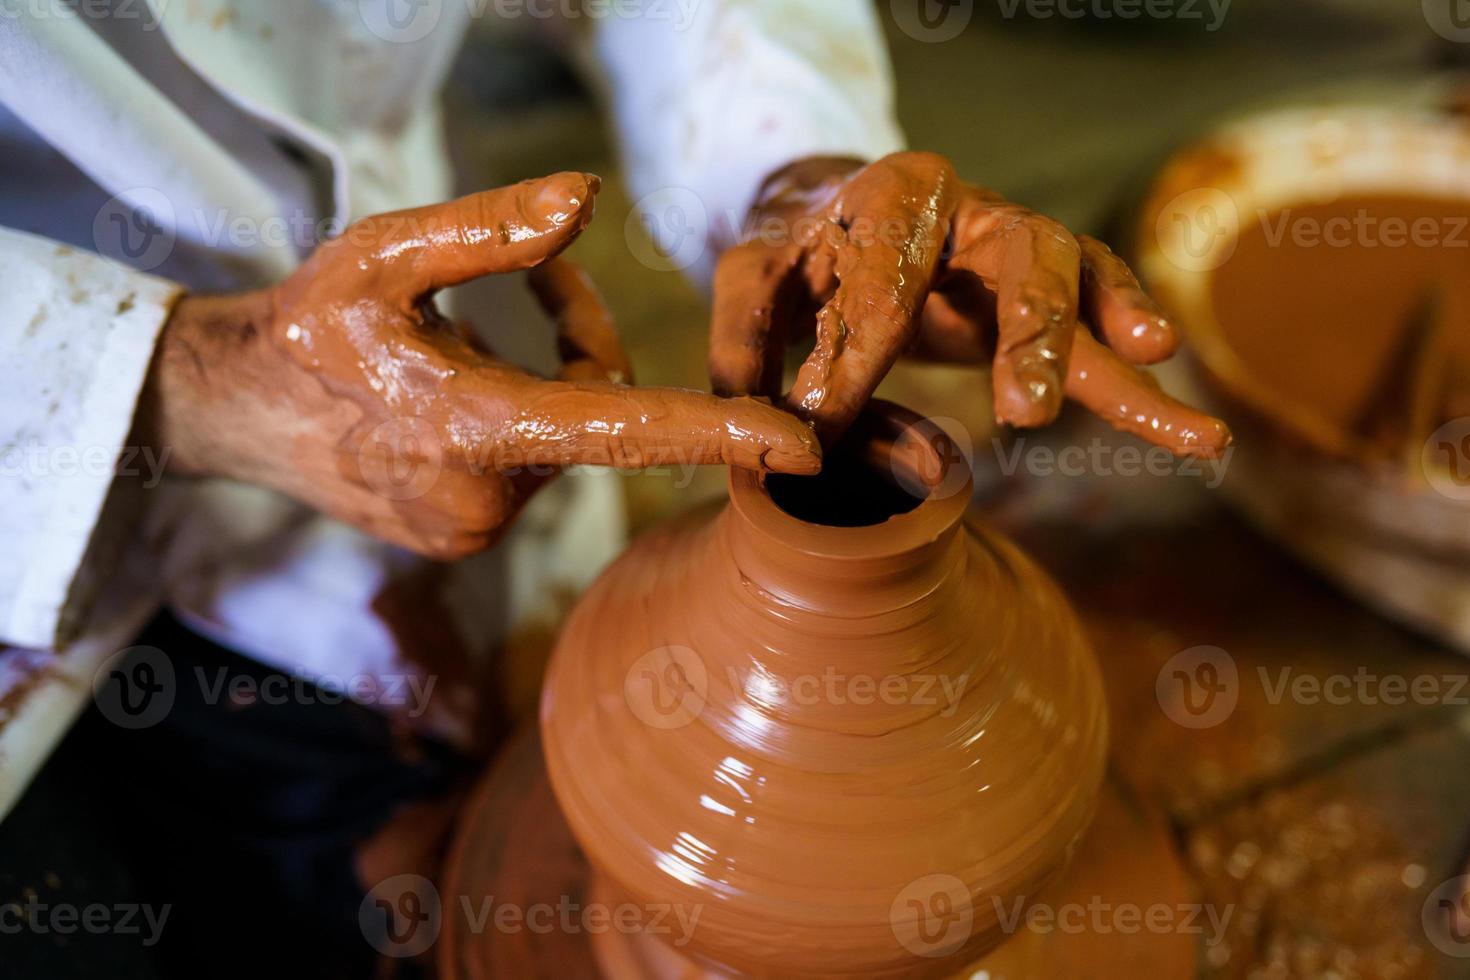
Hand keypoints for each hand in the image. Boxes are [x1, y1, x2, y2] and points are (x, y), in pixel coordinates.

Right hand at [144, 173, 819, 558]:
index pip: (623, 431)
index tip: (802, 447)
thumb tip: (586, 201)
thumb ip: (487, 231)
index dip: (720, 433)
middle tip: (529, 285)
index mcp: (474, 428)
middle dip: (582, 346)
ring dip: (546, 379)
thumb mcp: (382, 255)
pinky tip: (448, 391)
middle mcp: (486, 498)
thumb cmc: (308, 325)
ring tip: (457, 341)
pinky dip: (522, 417)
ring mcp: (475, 531)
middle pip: (597, 412)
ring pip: (565, 439)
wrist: (233, 414)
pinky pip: (533, 466)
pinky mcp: (465, 539)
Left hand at [709, 152, 1230, 455]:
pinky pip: (1105, 323)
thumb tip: (779, 433)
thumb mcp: (754, 281)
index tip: (823, 423)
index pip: (885, 280)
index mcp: (896, 192)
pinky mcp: (1047, 293)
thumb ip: (746, 339)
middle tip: (1027, 412)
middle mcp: (976, 207)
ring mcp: (1021, 246)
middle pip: (1024, 255)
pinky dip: (1139, 369)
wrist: (843, 225)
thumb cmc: (800, 258)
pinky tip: (1191, 428)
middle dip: (1030, 333)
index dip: (853, 358)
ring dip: (1102, 345)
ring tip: (1148, 378)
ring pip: (1077, 285)